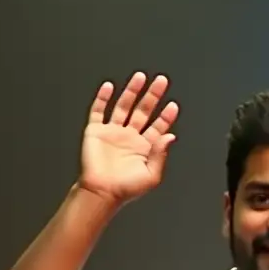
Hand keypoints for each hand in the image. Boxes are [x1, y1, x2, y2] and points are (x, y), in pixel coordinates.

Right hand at [78, 72, 178, 203]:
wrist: (101, 192)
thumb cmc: (126, 189)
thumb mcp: (152, 175)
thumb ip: (161, 154)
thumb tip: (171, 136)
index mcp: (144, 148)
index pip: (158, 127)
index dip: (166, 116)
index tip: (173, 104)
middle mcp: (130, 137)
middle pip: (143, 111)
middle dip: (152, 96)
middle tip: (161, 81)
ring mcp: (113, 132)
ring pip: (124, 106)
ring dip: (132, 91)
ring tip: (140, 77)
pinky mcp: (96, 131)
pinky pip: (99, 111)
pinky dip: (103, 98)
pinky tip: (109, 87)